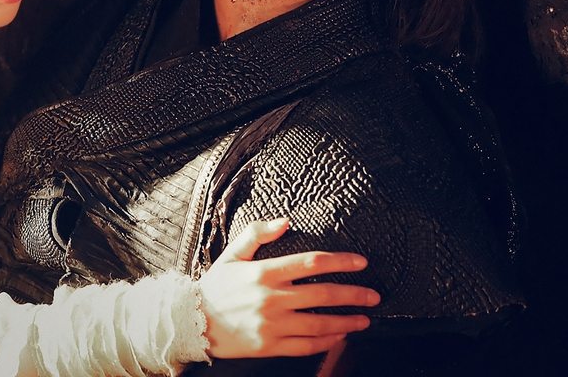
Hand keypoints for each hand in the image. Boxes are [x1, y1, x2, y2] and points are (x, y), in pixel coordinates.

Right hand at [198, 218, 379, 358]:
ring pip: (320, 323)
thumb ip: (257, 233)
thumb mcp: (232, 254)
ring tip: (365, 319)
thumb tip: (285, 221)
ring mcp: (272, 324)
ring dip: (347, 321)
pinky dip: (327, 342)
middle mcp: (271, 298)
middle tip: (374, 295)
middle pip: (323, 294)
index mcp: (264, 273)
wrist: (194, 322)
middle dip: (354, 294)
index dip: (341, 261)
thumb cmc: (216, 287)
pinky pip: (307, 346)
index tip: (361, 263)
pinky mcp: (271, 346)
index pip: (311, 263)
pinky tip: (340, 336)